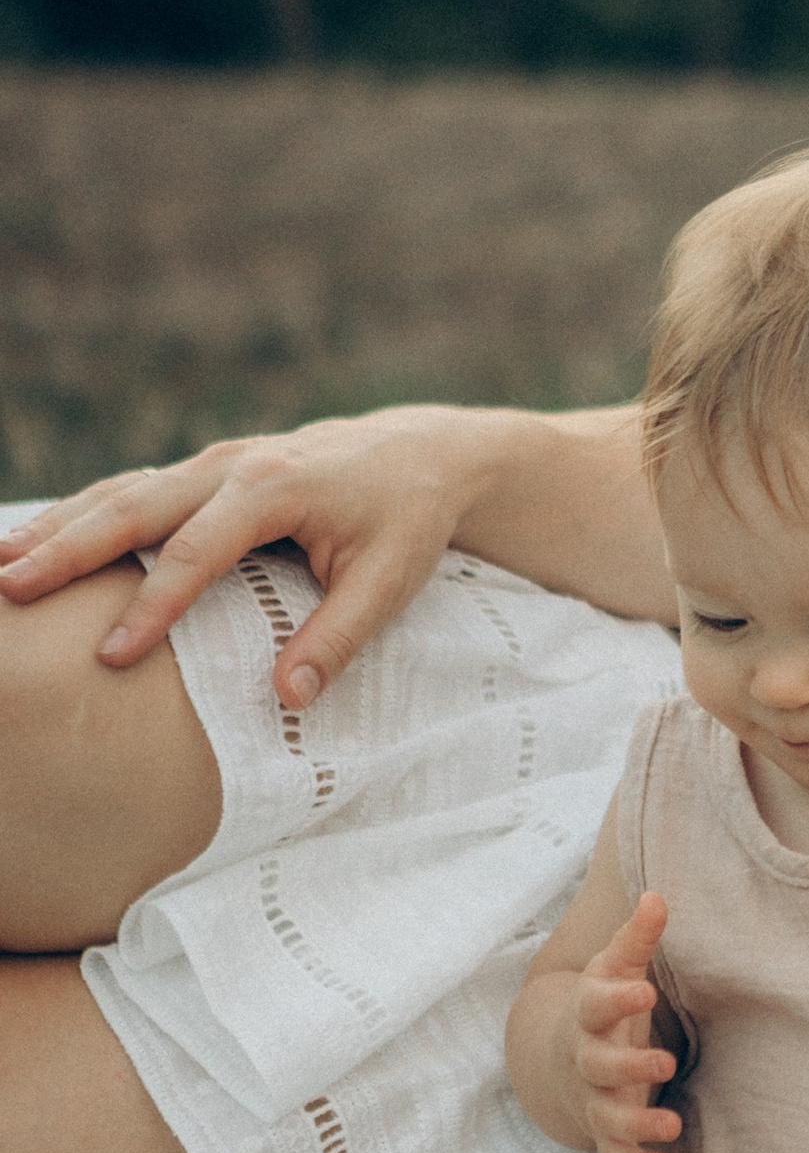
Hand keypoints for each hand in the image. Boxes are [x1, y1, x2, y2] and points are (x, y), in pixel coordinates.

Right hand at [0, 402, 505, 711]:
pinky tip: (37, 539)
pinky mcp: (206, 471)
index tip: (110, 656)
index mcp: (276, 487)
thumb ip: (338, 638)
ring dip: (58, 526)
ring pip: (121, 492)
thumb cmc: (408, 519)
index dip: (152, 605)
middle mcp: (233, 465)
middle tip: (9, 588)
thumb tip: (289, 701)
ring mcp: (214, 463)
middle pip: (135, 508)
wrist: (423, 452)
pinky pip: (133, 489)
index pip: (198, 552)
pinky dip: (81, 512)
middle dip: (68, 549)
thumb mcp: (392, 579)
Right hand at [571, 890, 681, 1152]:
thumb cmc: (602, 1006)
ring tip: (672, 1125)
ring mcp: (592, 1099)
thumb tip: (658, 896)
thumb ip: (636, 938)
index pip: (595, 1005)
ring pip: (606, 1117)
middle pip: (598, 1067)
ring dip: (636, 1125)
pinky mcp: (605, 1131)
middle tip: (664, 1064)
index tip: (645, 990)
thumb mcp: (615, 969)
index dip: (617, 999)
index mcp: (588, 1015)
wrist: (558, 1056)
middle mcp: (585, 1060)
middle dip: (628, 1068)